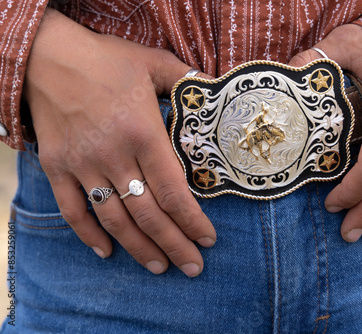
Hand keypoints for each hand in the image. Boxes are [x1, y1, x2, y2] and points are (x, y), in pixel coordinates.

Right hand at [24, 8, 215, 275]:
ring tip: (159, 267)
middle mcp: (114, 156)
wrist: (47, 55)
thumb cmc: (106, 59)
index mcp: (143, 134)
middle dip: (173, 245)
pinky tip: (107, 252)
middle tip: (192, 268)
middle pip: (147, 214)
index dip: (192, 221)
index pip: (173, 191)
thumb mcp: (154, 63)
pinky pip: (72, 210)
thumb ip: (187, 80)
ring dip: (138, 248)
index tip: (208, 240)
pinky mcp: (58, 167)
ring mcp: (82, 165)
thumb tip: (216, 91)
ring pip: (114, 219)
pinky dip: (88, 235)